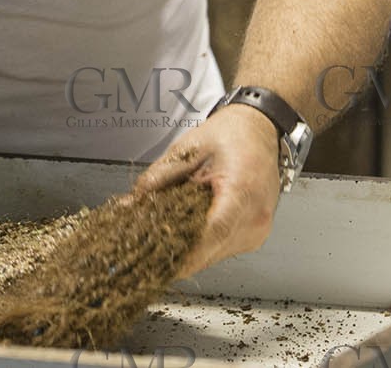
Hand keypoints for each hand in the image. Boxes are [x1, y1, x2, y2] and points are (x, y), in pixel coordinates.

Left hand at [133, 104, 280, 276]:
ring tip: (163, 236)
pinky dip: (202, 245)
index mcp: (243, 189)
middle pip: (211, 250)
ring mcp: (257, 230)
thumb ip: (160, 176)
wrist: (259, 131)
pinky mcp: (254, 236)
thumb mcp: (189, 147)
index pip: (213, 231)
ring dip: (188, 251)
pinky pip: (222, 249)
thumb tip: (131, 202)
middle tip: (144, 250)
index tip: (156, 260)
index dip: (184, 251)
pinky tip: (186, 232)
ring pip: (215, 255)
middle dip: (176, 253)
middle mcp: (255, 217)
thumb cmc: (231, 135)